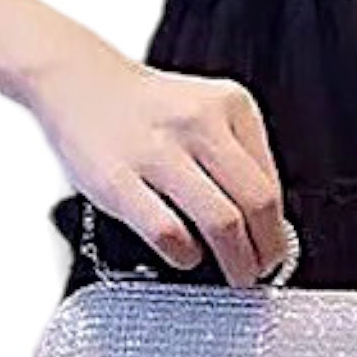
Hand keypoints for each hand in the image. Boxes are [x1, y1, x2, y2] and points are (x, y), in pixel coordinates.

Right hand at [28, 38, 290, 287]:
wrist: (79, 82)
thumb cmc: (146, 109)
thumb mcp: (206, 111)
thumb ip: (236, 156)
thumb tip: (264, 221)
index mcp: (229, 105)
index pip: (271, 181)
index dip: (277, 226)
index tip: (273, 247)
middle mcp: (198, 123)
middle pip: (256, 203)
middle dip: (267, 250)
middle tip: (261, 269)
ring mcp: (157, 151)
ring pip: (221, 222)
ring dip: (236, 261)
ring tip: (235, 274)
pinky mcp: (118, 180)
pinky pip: (168, 232)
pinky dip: (186, 255)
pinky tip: (185, 255)